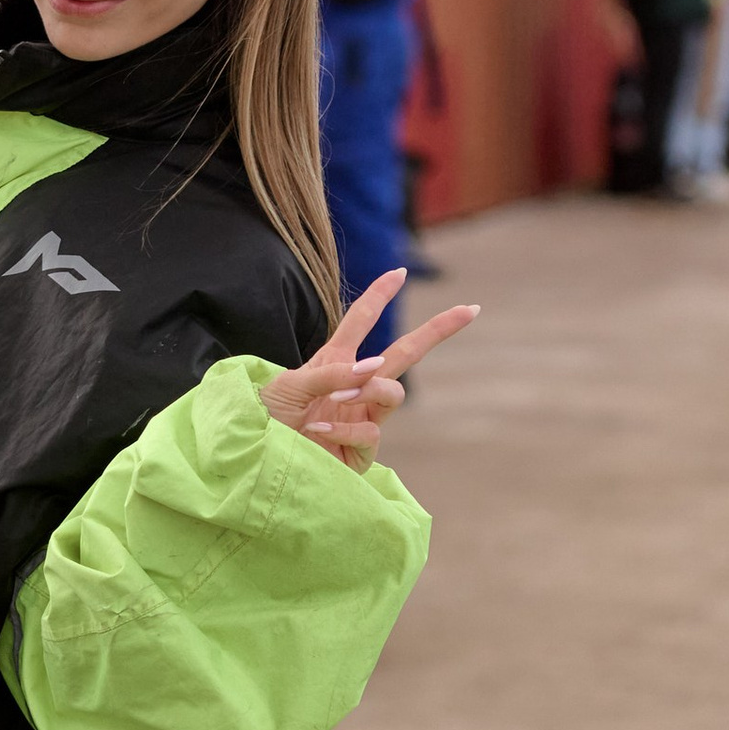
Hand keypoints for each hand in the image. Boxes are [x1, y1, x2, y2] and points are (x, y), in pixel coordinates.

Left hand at [262, 273, 479, 467]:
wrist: (259, 458)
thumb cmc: (268, 419)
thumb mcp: (290, 386)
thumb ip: (331, 373)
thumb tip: (375, 367)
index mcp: (335, 362)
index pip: (361, 321)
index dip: (379, 295)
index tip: (399, 271)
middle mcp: (355, 387)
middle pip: (405, 353)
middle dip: (438, 330)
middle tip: (469, 309)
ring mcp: (362, 418)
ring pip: (393, 393)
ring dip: (370, 390)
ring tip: (337, 398)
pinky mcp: (362, 450)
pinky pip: (370, 432)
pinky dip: (344, 429)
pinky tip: (318, 431)